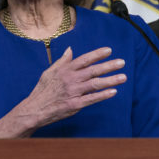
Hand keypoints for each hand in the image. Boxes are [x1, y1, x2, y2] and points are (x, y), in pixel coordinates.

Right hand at [0, 46, 126, 137]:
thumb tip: (70, 49)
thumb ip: (62, 61)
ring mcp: (73, 92)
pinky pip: (92, 99)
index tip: (109, 50)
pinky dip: (103, 95)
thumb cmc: (42, 90)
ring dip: (111, 80)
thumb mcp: (49, 71)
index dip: (97, 54)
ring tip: (123, 77)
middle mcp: (71, 79)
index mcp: (65, 70)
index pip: (84, 59)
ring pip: (95, 84)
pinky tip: (113, 92)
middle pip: (93, 70)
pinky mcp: (75, 105)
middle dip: (109, 66)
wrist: (35, 109)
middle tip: (122, 62)